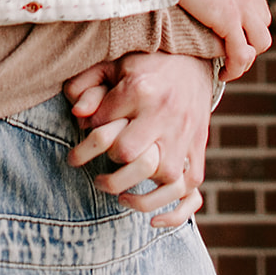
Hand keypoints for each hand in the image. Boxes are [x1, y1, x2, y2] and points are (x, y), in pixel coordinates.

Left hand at [64, 53, 211, 226]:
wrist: (192, 60)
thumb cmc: (146, 64)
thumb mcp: (114, 65)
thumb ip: (88, 84)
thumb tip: (76, 115)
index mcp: (140, 88)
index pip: (104, 125)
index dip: (88, 138)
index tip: (86, 139)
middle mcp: (164, 113)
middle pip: (128, 152)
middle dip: (110, 163)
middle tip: (101, 168)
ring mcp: (184, 132)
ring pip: (162, 175)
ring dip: (138, 192)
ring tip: (119, 194)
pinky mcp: (198, 146)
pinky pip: (189, 186)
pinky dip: (173, 207)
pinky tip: (152, 215)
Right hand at [164, 0, 270, 79]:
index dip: (241, 15)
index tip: (223, 27)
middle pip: (261, 18)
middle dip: (248, 35)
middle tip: (226, 48)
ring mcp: (242, 1)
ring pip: (261, 39)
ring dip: (247, 55)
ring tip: (228, 65)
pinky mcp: (229, 19)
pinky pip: (242, 53)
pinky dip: (236, 67)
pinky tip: (223, 73)